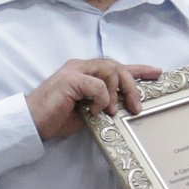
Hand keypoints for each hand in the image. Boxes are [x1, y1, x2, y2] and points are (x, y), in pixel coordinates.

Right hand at [26, 58, 162, 140]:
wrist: (32, 122)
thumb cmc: (56, 118)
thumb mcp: (87, 110)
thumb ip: (102, 103)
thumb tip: (123, 107)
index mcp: (85, 71)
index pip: (116, 66)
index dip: (138, 69)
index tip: (156, 73)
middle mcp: (81, 66)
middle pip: (117, 65)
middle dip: (132, 85)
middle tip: (137, 106)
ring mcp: (75, 71)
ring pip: (110, 70)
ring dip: (117, 93)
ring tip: (112, 112)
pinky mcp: (70, 80)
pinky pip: (98, 85)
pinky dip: (101, 99)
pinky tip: (95, 111)